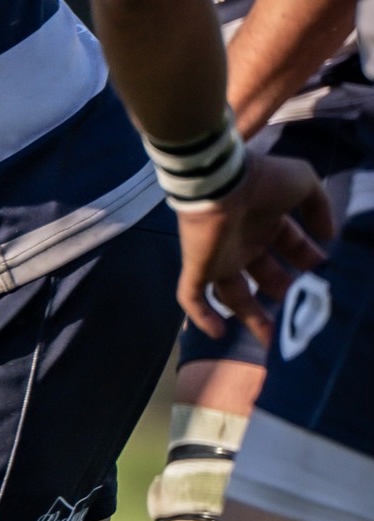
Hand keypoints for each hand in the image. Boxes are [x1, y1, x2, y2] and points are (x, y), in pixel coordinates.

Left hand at [174, 152, 333, 344]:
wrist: (220, 180)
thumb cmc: (262, 179)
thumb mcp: (304, 183)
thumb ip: (319, 206)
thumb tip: (327, 235)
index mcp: (266, 223)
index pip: (291, 248)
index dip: (309, 262)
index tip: (328, 279)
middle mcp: (243, 243)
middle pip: (265, 277)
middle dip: (287, 295)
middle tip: (307, 314)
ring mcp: (218, 258)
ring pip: (234, 295)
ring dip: (254, 318)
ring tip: (274, 341)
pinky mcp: (197, 267)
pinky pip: (192, 297)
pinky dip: (202, 316)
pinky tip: (218, 334)